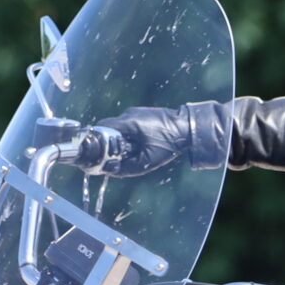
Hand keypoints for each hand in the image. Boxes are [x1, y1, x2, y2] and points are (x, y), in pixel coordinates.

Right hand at [77, 102, 227, 175]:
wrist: (188, 128)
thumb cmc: (170, 143)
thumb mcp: (148, 162)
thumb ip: (127, 168)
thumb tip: (110, 171)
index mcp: (128, 122)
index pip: (101, 128)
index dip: (97, 142)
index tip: (96, 153)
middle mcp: (129, 114)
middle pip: (109, 130)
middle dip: (110, 144)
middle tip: (115, 156)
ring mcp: (136, 113)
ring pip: (119, 129)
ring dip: (121, 140)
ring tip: (132, 150)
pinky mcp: (142, 115)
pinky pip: (129, 126)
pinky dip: (130, 136)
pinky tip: (139, 144)